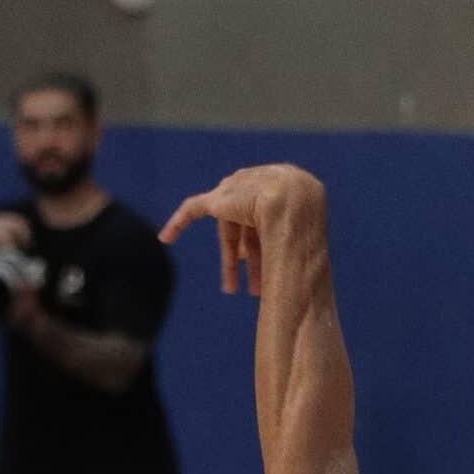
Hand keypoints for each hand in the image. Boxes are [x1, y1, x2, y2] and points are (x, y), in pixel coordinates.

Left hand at [161, 166, 326, 295]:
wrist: (292, 202)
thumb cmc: (307, 222)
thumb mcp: (305, 234)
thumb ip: (296, 244)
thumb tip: (305, 278)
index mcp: (282, 190)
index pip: (266, 219)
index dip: (264, 247)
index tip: (263, 272)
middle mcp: (258, 185)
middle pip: (248, 227)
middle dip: (250, 259)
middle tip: (252, 289)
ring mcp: (237, 190)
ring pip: (229, 230)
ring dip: (231, 261)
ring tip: (231, 289)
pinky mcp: (218, 198)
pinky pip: (192, 209)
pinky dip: (178, 224)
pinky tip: (165, 239)